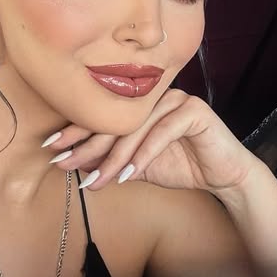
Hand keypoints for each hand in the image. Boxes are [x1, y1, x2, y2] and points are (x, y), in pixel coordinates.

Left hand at [41, 89, 254, 194]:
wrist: (224, 175)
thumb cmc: (184, 166)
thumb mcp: (139, 166)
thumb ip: (113, 161)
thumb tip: (74, 164)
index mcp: (143, 104)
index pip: (105, 115)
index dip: (76, 131)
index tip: (52, 149)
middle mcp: (158, 96)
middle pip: (117, 120)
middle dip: (88, 145)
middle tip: (66, 164)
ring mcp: (177, 100)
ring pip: (137, 128)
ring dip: (115, 157)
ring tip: (97, 180)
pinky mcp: (195, 111)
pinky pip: (162, 132)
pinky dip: (144, 155)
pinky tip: (129, 175)